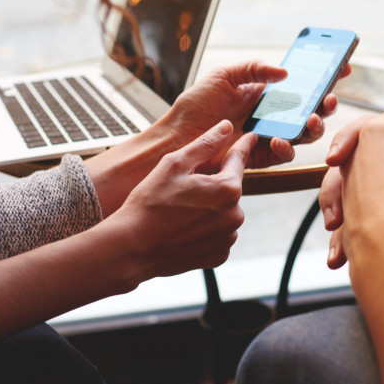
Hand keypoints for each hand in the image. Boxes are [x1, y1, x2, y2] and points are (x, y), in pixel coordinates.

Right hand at [102, 120, 254, 281]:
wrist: (132, 248)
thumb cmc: (150, 204)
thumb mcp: (174, 164)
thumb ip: (205, 144)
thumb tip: (227, 127)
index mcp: (228, 189)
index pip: (238, 160)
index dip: (242, 146)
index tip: (251, 137)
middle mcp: (235, 215)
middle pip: (229, 189)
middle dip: (212, 184)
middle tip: (182, 190)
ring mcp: (228, 238)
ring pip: (224, 213)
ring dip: (209, 208)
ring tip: (179, 212)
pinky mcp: (219, 255)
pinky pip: (218, 235)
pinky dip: (205, 230)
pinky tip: (183, 229)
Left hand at [160, 60, 338, 167]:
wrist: (177, 139)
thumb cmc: (196, 106)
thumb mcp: (224, 76)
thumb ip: (254, 69)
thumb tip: (285, 72)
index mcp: (265, 92)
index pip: (301, 83)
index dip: (324, 76)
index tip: (342, 67)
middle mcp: (272, 114)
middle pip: (311, 109)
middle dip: (326, 104)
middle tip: (330, 99)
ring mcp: (268, 136)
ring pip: (304, 133)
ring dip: (313, 127)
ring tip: (312, 120)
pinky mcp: (261, 157)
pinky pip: (283, 154)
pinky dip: (286, 147)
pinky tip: (279, 140)